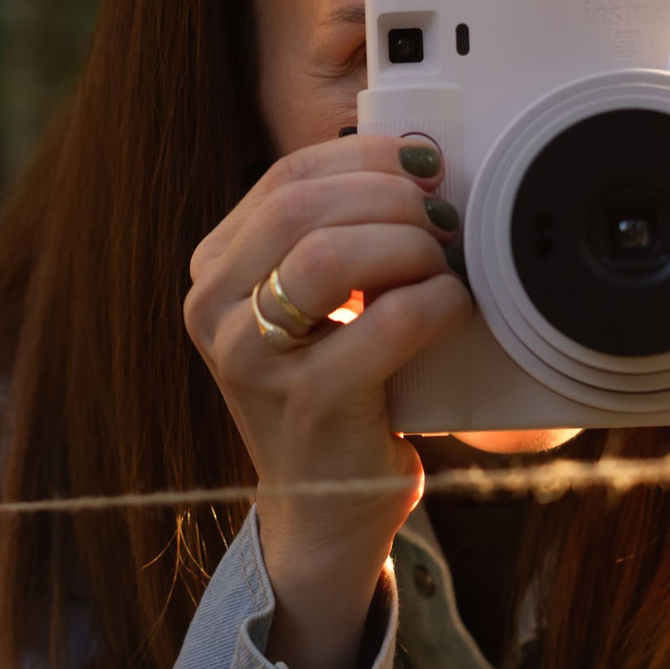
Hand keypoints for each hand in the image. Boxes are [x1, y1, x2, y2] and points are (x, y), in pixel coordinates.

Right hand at [183, 135, 470, 668]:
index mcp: (214, 270)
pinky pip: (385, 325)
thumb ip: (338, 235)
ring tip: (444, 265)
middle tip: (444, 217)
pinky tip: (456, 310)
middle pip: (301, 205)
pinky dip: (436, 305)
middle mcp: (213, 310)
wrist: (323, 510)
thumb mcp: (315, 304)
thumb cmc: (336, 391)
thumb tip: (419, 162)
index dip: (364, 157)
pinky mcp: (309, 405)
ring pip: (328, 255)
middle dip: (389, 198)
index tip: (424, 163)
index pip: (286, 176)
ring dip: (408, 246)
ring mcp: (251, 360)